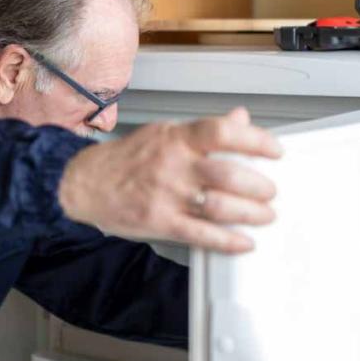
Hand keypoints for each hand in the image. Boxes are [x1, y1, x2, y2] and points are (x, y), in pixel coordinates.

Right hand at [58, 107, 281, 252]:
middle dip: (259, 186)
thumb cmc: (124, 160)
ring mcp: (167, 195)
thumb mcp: (165, 133)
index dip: (256, 141)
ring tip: (264, 216)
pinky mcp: (160, 221)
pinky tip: (242, 241)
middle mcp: (174, 164)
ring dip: (250, 214)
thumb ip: (203, 131)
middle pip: (229, 173)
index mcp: (177, 138)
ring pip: (220, 205)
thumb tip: (240, 119)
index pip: (224, 132)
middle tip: (270, 192)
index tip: (275, 151)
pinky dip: (228, 240)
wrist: (84, 183)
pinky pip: (202, 234)